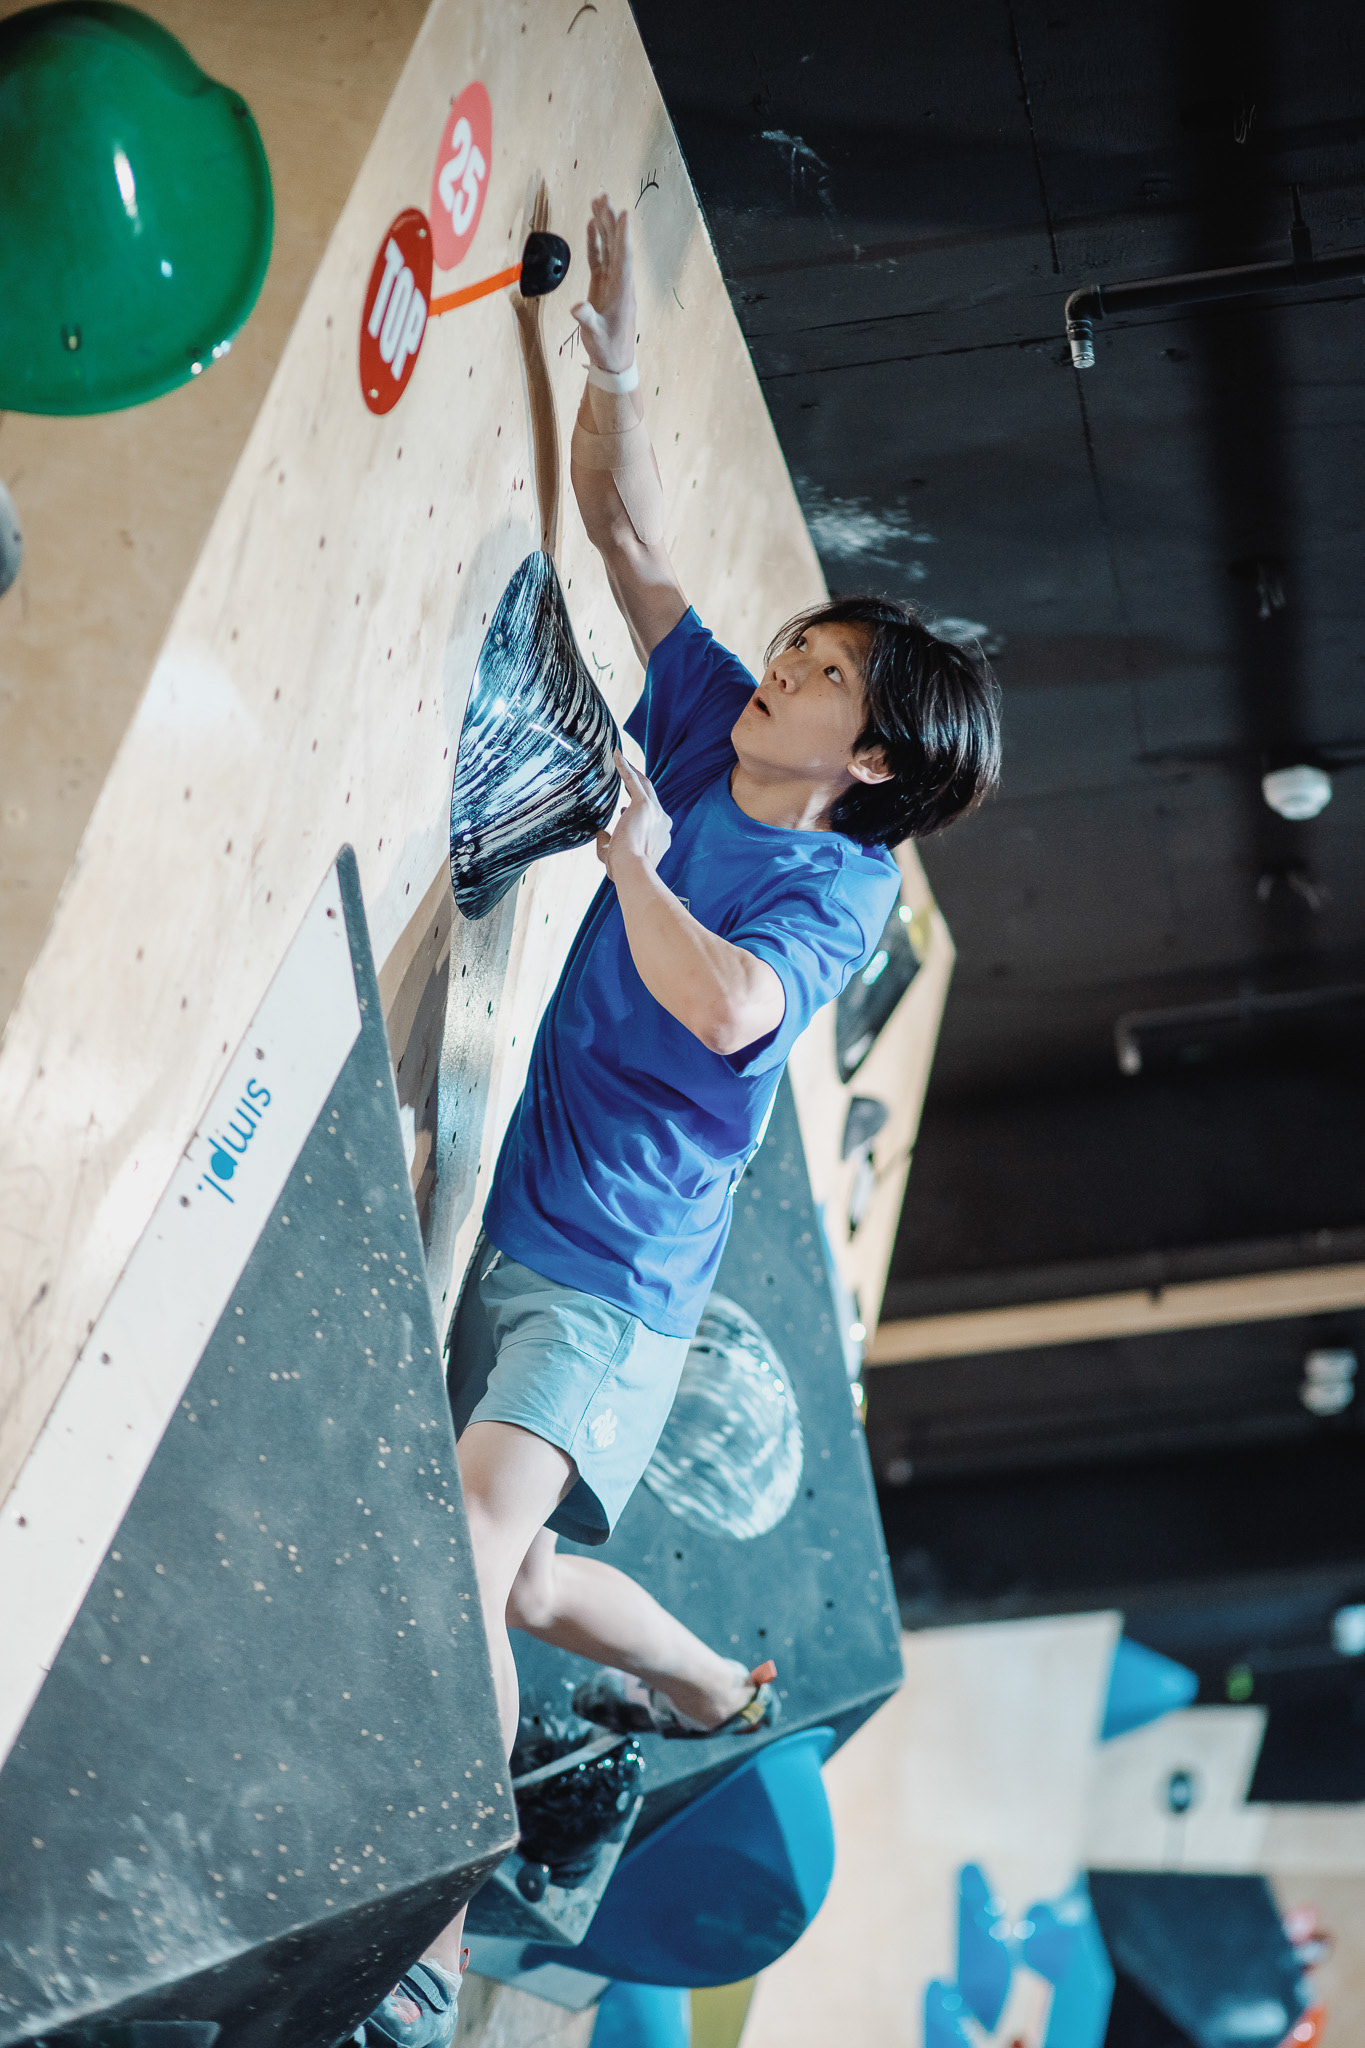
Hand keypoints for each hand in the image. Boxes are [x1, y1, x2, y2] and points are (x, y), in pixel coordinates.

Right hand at [570, 195, 635, 373]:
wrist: (614, 360)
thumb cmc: (608, 348)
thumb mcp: (596, 336)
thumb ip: (587, 319)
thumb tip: (577, 307)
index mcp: (622, 291)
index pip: (623, 258)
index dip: (622, 235)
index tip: (623, 213)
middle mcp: (620, 281)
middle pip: (616, 245)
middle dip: (610, 220)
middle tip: (604, 196)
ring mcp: (611, 281)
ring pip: (608, 247)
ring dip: (604, 224)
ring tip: (598, 201)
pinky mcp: (602, 284)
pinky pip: (599, 257)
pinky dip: (595, 241)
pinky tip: (592, 224)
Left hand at [597, 751, 670, 881]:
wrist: (632, 870)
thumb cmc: (623, 869)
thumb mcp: (614, 856)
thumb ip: (607, 843)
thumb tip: (599, 832)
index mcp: (660, 836)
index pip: (649, 818)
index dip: (635, 811)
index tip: (624, 810)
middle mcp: (662, 822)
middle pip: (651, 796)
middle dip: (639, 784)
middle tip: (628, 772)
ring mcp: (656, 812)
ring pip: (645, 785)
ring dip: (633, 772)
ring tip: (621, 760)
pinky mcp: (645, 805)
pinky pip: (634, 781)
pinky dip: (625, 767)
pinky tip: (616, 755)